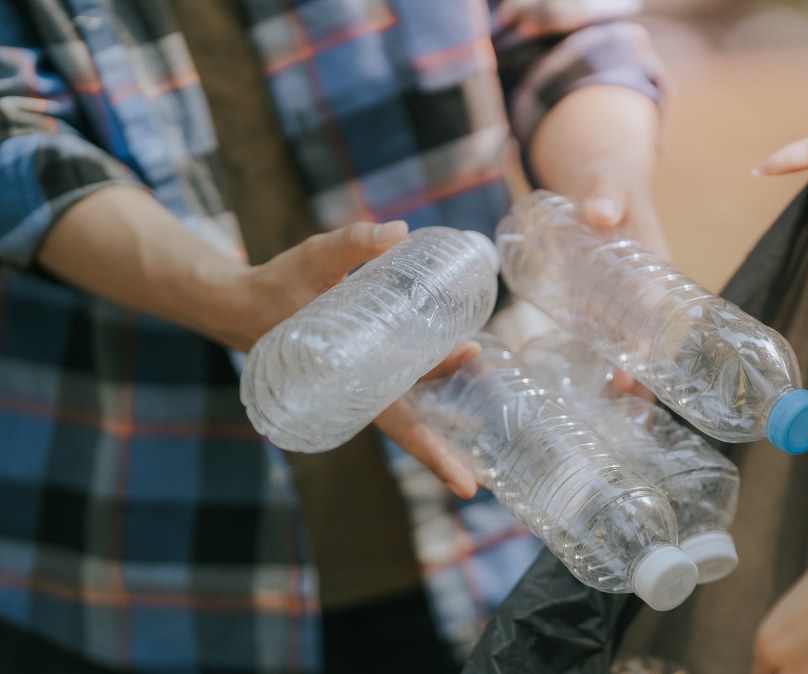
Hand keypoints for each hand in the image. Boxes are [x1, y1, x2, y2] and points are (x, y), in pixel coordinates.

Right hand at [228, 221, 482, 496]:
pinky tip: (459, 361)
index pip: (401, 426)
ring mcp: (362, 380)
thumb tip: (398, 232)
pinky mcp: (363, 363)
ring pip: (412, 403)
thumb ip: (353, 244)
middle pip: (413, 426)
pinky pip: (401, 381)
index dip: (435, 452)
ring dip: (443, 404)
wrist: (239, 303)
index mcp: (350, 384)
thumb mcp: (313, 260)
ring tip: (482, 398)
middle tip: (479, 476)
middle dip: (445, 449)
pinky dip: (429, 376)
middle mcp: (360, 391)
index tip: (466, 485)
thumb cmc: (276, 286)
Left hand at [532, 83, 664, 399]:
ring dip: (624, 369)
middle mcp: (641, 286)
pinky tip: (588, 383)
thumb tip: (600, 211)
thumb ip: (606, 195)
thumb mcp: (611, 183)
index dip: (649, 336)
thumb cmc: (611, 181)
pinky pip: (599, 332)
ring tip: (618, 404)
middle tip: (628, 396)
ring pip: (625, 339)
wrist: (601, 179)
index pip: (657, 306)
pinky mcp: (596, 299)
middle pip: (646, 333)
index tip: (637, 362)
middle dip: (641, 365)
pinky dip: (596, 356)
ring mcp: (618, 297)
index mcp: (654, 262)